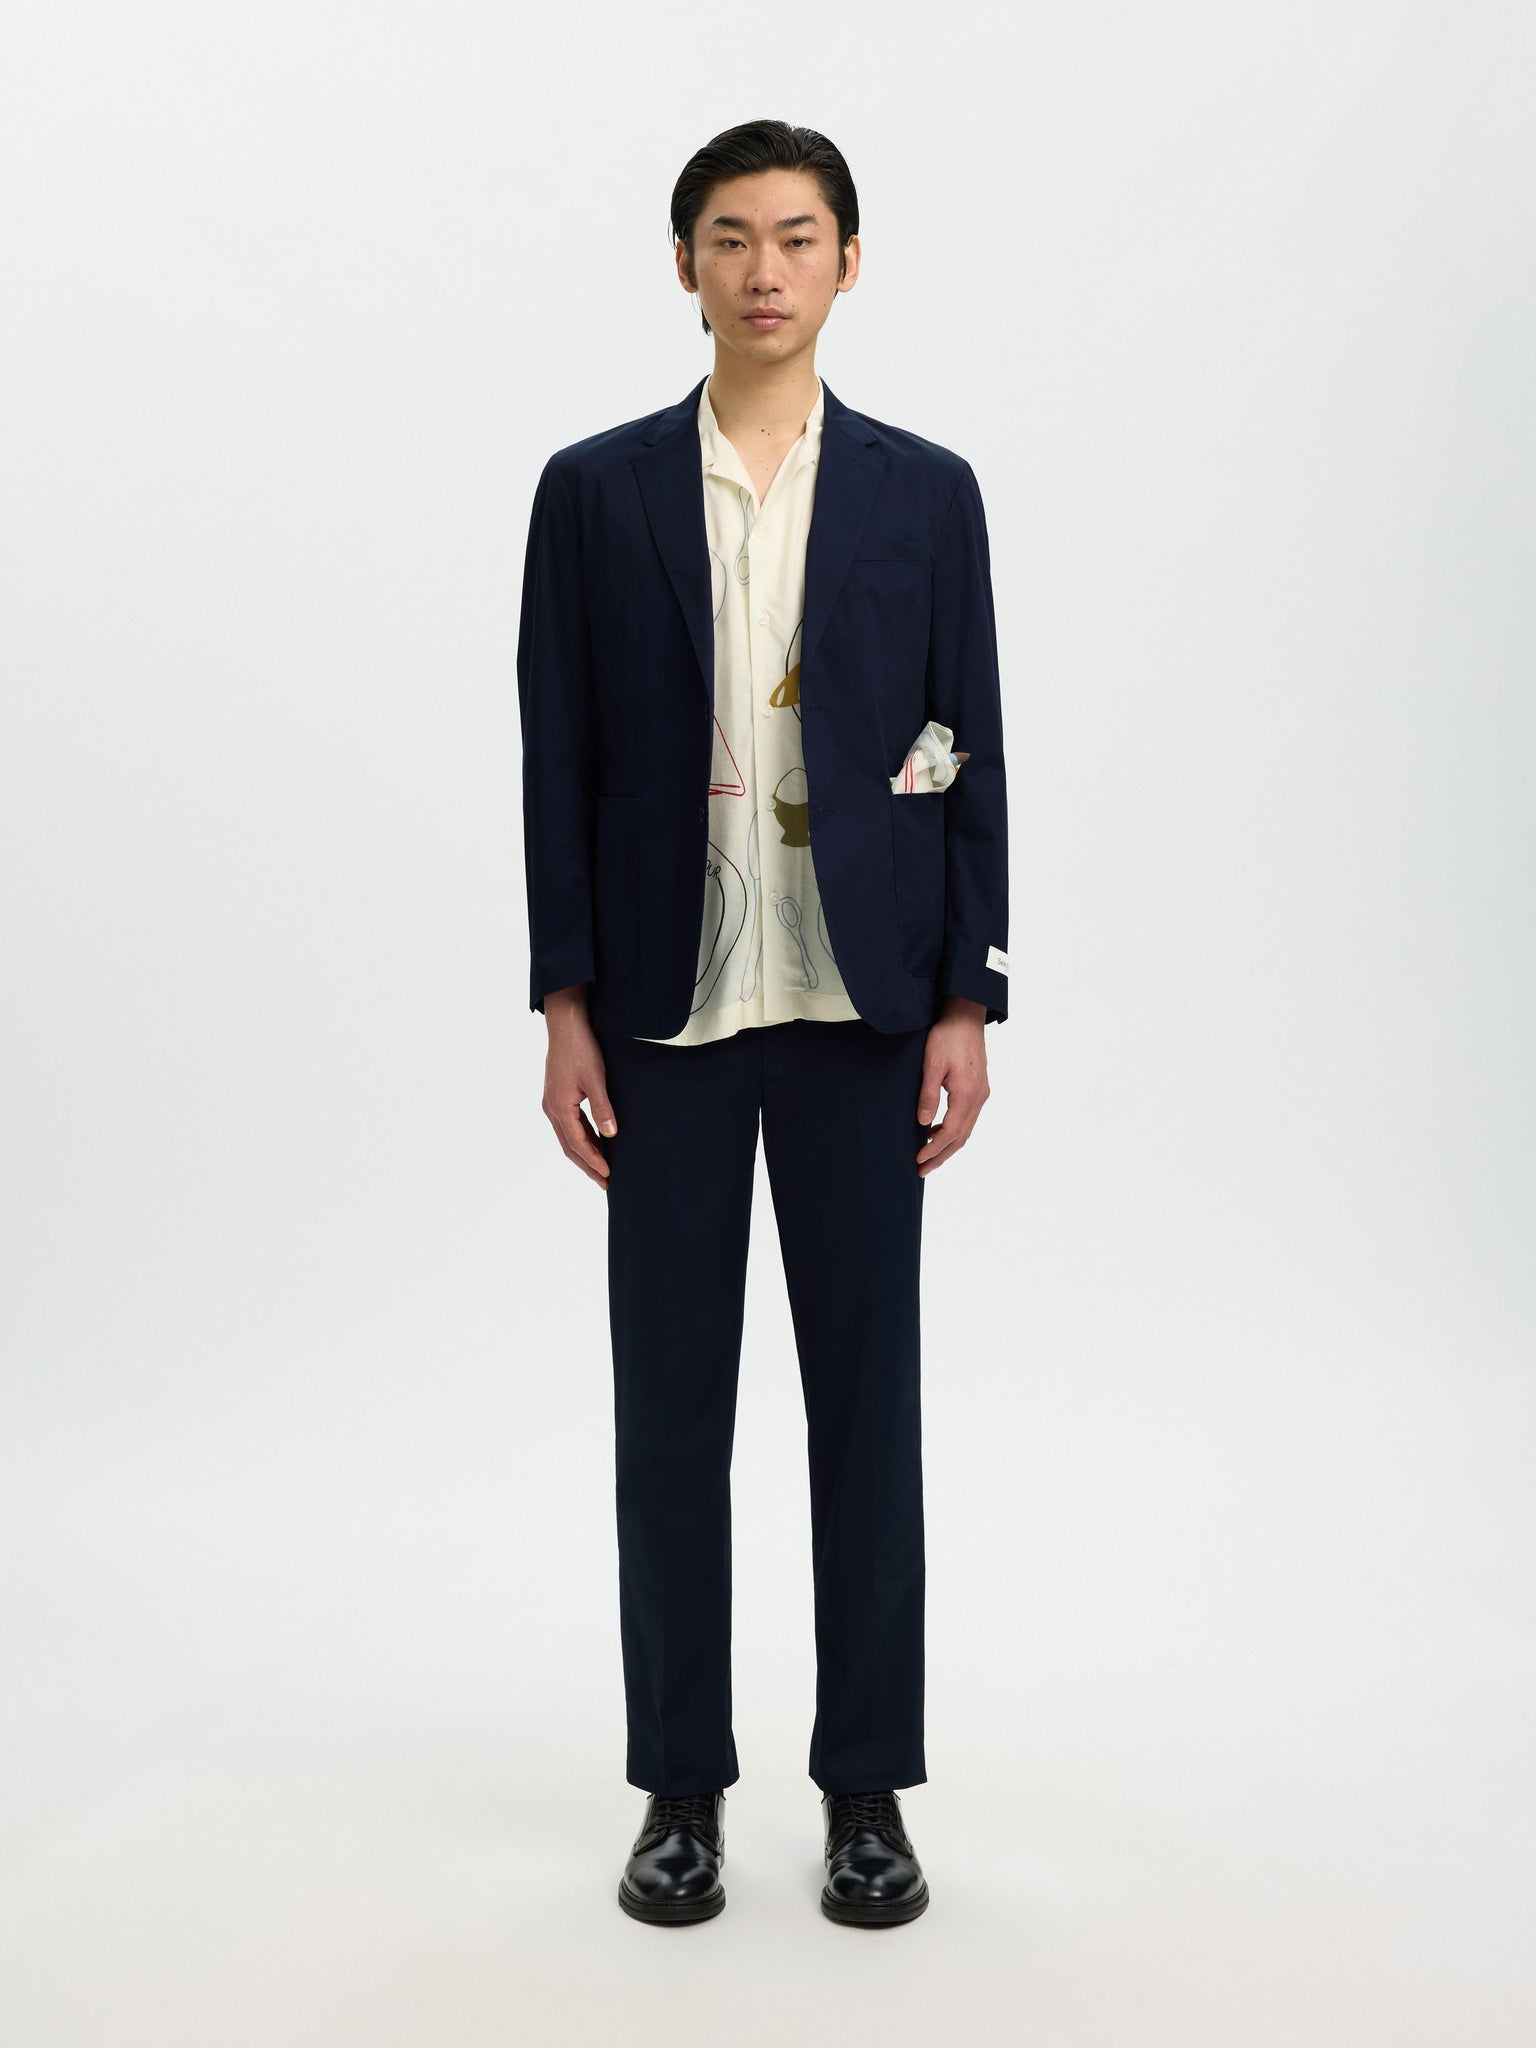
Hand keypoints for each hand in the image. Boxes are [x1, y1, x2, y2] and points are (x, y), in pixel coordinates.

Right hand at [542, 986, 616, 1188]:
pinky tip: (594, 1142)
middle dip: (587, 1165)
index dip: (593, 1161)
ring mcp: (552, 1103)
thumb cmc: (580, 1048)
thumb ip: (602, 1108)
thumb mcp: (596, 1079)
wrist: (566, 1025)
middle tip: (605, 1182)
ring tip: (601, 1168)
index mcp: (559, 1107)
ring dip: (584, 1153)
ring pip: (568, 1137)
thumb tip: (611, 1134)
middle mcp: (551, 1108)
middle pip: (569, 1146)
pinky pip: (568, 1125)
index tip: (608, 1175)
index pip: (578, 1143)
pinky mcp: (557, 1096)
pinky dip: (581, 1138)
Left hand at [916, 996, 988, 1176]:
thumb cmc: (947, 1036)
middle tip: (922, 1169)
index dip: (934, 1150)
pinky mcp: (978, 1088)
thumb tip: (924, 1123)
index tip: (919, 1160)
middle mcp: (979, 1097)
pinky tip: (938, 1132)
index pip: (951, 1133)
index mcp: (967, 1094)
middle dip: (941, 1156)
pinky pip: (967, 1118)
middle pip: (961, 1137)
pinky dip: (954, 1130)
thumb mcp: (932, 1064)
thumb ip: (929, 1095)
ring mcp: (981, 1093)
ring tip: (928, 1156)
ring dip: (948, 1145)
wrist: (966, 1015)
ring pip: (966, 1129)